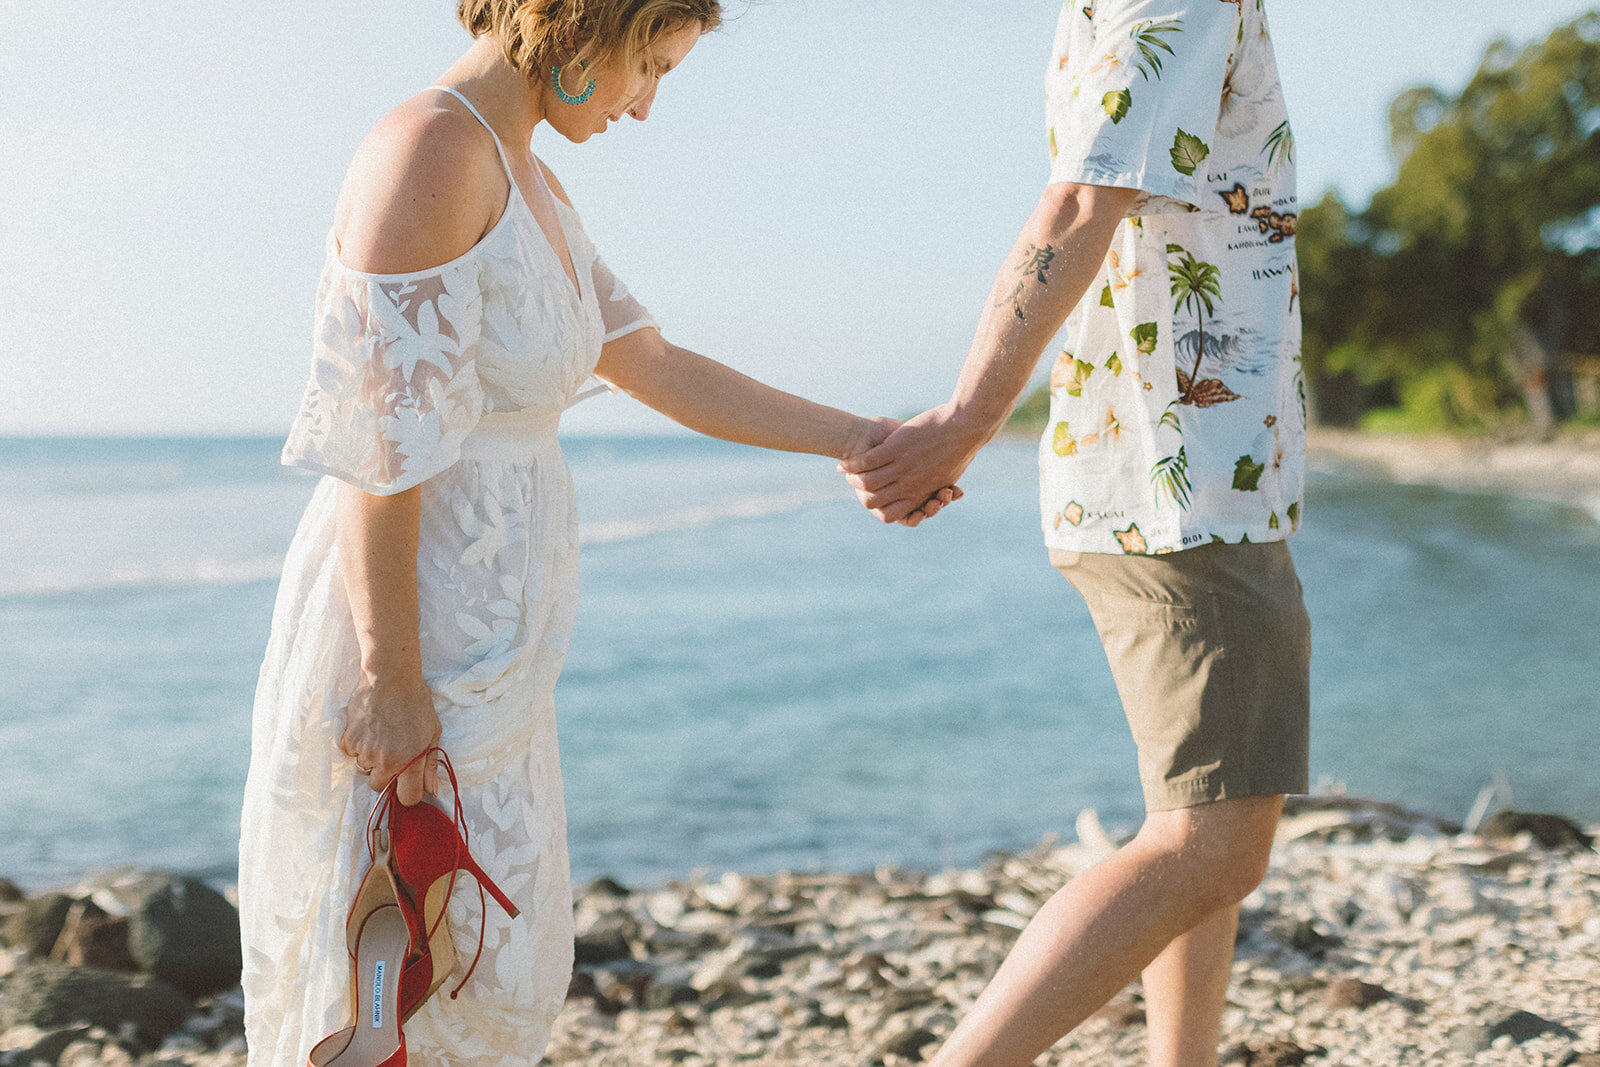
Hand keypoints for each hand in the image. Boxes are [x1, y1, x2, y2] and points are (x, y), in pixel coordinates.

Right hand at [339, 672, 441, 805]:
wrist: (388, 677)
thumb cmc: (415, 702)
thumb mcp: (432, 732)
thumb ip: (430, 764)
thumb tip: (431, 789)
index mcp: (409, 760)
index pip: (407, 798)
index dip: (409, 794)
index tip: (408, 784)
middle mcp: (385, 761)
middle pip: (379, 787)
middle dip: (386, 776)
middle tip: (392, 755)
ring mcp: (364, 751)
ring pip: (363, 770)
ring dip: (371, 760)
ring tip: (381, 736)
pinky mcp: (347, 740)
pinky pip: (350, 755)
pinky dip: (357, 747)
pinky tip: (368, 730)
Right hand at [838, 403, 983, 524]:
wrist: (965, 426)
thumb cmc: (961, 450)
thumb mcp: (948, 475)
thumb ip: (935, 487)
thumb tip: (932, 493)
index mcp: (921, 494)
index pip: (890, 515)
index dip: (878, 511)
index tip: (874, 501)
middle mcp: (909, 486)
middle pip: (872, 501)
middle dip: (861, 495)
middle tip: (856, 486)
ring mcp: (902, 467)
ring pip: (866, 482)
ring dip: (852, 479)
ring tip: (847, 474)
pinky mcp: (896, 448)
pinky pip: (867, 462)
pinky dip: (852, 464)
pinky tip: (845, 464)